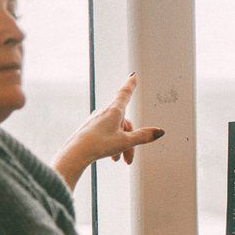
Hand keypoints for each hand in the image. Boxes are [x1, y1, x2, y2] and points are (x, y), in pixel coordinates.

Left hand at [52, 74, 164, 188]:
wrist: (76, 153)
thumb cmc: (98, 144)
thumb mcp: (126, 141)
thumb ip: (143, 136)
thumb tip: (159, 132)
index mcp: (114, 111)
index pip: (125, 93)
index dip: (131, 85)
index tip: (133, 76)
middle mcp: (104, 112)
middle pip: (124, 122)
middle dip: (130, 139)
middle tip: (130, 157)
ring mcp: (95, 120)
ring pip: (115, 130)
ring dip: (120, 144)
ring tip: (119, 158)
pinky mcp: (89, 128)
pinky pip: (105, 133)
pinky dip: (111, 143)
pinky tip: (110, 155)